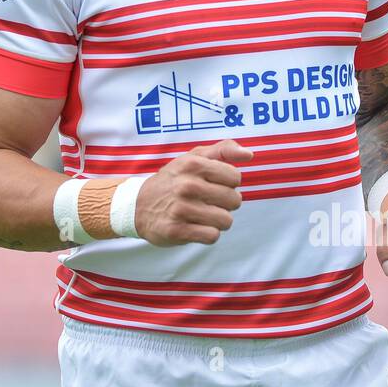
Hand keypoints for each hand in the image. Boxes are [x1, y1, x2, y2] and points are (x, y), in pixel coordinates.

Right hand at [134, 139, 248, 245]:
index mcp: (193, 164)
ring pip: (226, 221)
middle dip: (225, 203)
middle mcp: (187, 186)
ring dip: (218, 220)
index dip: (229, 183)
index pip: (235, 177)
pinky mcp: (177, 231)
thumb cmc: (173, 180)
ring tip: (203, 215)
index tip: (214, 184)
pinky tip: (196, 226)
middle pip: (234, 200)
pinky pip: (212, 236)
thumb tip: (249, 155)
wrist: (137, 205)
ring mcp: (181, 209)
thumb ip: (223, 150)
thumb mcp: (193, 158)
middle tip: (208, 201)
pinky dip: (208, 233)